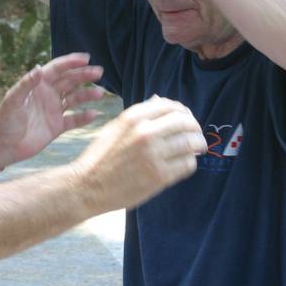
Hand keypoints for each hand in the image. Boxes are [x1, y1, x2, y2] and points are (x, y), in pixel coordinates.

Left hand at [0, 53, 104, 167]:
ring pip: (75, 98)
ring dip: (87, 94)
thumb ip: (26, 84)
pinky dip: (84, 117)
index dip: (71, 62)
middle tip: (99, 72)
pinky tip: (94, 114)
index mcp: (38, 85)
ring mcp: (54, 110)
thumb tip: (38, 68)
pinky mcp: (57, 126)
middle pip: (70, 81)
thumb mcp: (13, 101)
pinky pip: (74, 120)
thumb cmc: (4, 121)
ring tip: (100, 93)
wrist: (3, 147)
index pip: (57, 69)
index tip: (86, 58)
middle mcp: (48, 95)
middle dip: (84, 75)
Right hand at [71, 96, 206, 212]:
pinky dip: (190, 162)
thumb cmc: (100, 157)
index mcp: (133, 117)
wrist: (87, 186)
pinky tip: (184, 163)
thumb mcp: (115, 127)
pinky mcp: (159, 176)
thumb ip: (138, 114)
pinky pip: (188, 164)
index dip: (183, 111)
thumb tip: (159, 100)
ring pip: (191, 143)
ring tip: (196, 149)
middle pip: (185, 122)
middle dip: (195, 128)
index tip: (186, 119)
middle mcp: (145, 132)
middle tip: (196, 135)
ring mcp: (154, 155)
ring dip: (198, 145)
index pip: (170, 106)